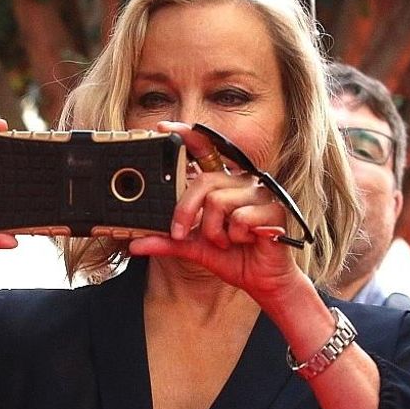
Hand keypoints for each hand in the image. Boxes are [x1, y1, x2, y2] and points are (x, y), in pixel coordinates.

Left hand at [128, 122, 307, 304]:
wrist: (262, 281)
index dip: (187, 136)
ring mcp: (259, 193)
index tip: (162, 127)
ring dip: (215, 232)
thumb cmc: (233, 258)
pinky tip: (246, 242)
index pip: (206, 151)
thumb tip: (135, 244)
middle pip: (204, 182)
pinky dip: (236, 237)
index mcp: (224, 184)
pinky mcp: (274, 209)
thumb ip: (167, 242)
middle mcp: (241, 182)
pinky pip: (240, 218)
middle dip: (186, 211)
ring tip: (226, 243)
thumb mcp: (193, 248)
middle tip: (181, 233)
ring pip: (219, 201)